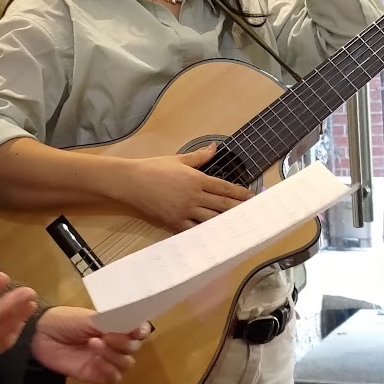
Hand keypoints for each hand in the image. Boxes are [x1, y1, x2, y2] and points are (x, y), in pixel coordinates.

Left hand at [30, 307, 147, 383]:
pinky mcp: (96, 374)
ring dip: (114, 355)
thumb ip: (110, 323)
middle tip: (106, 336)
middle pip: (134, 348)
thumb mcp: (88, 317)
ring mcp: (106, 360)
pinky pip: (113, 378)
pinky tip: (96, 362)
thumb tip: (132, 326)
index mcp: (114, 325)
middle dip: (123, 342)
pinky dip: (109, 371)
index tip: (136, 330)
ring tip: (94, 344)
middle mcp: (114, 343)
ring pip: (126, 364)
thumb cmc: (64, 320)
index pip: (137, 330)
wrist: (40, 336)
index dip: (140, 330)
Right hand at [111, 144, 251, 232]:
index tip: (250, 197)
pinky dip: (206, 233)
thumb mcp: (178, 159)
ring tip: (239, 226)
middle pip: (222, 204)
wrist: (132, 182)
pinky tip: (216, 236)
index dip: (239, 193)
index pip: (223, 187)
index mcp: (196, 179)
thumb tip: (215, 147)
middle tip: (252, 213)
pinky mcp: (175, 222)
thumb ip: (199, 156)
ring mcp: (185, 211)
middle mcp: (194, 196)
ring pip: (211, 219)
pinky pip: (194, 230)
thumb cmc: (153, 168)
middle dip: (238, 209)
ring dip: (225, 222)